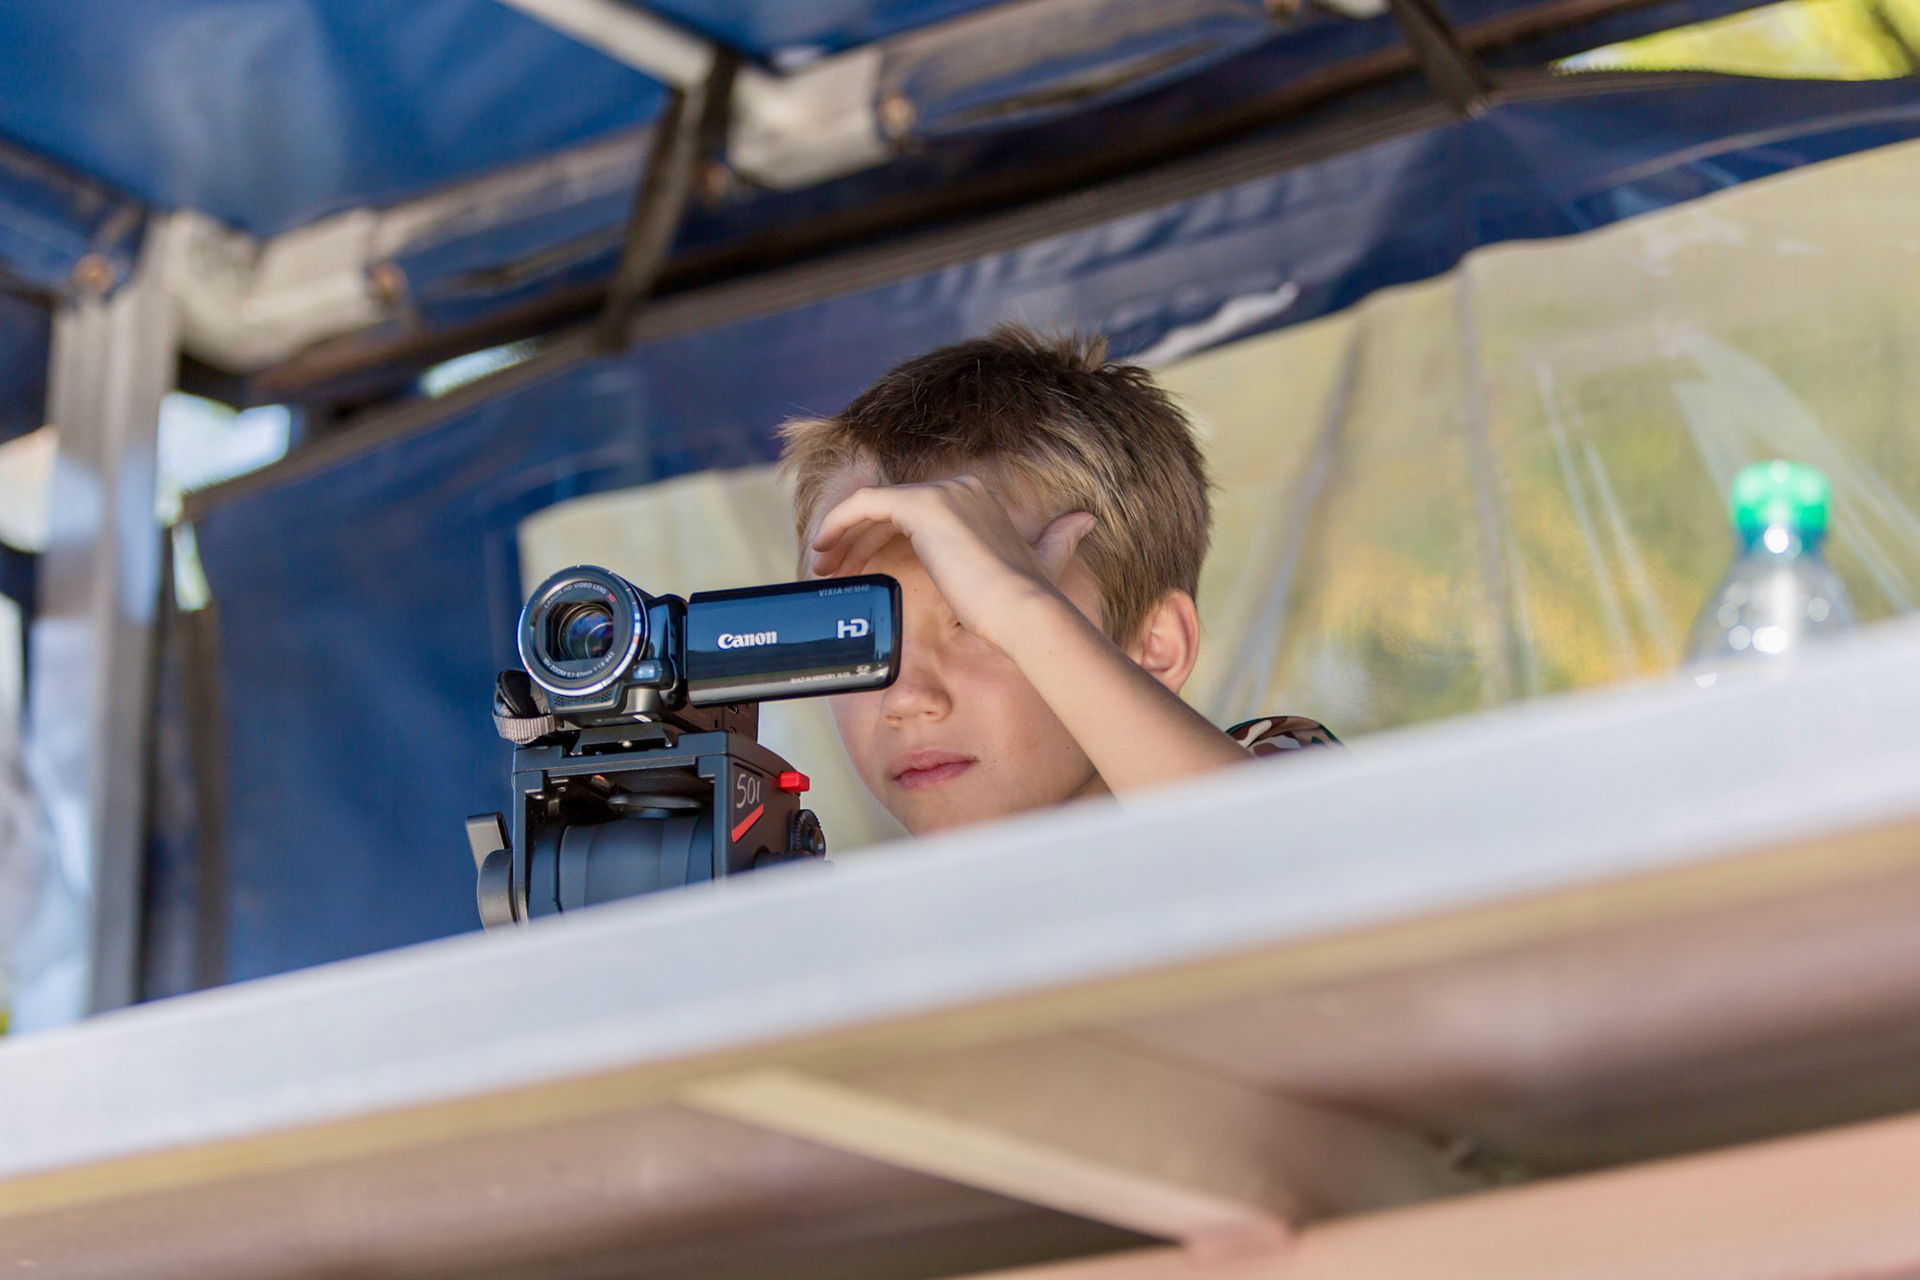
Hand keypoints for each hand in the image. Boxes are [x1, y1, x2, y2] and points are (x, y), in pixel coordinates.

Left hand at [809, 476, 1095, 648]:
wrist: (1024, 612)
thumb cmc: (1030, 602)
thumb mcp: (1046, 563)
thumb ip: (1059, 541)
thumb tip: (1086, 522)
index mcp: (981, 499)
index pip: (917, 512)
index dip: (884, 538)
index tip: (863, 569)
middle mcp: (962, 488)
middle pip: (892, 508)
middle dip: (858, 537)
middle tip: (834, 569)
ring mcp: (941, 495)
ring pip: (873, 506)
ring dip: (843, 535)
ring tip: (823, 567)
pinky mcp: (921, 507)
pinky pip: (864, 504)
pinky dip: (839, 523)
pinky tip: (822, 548)